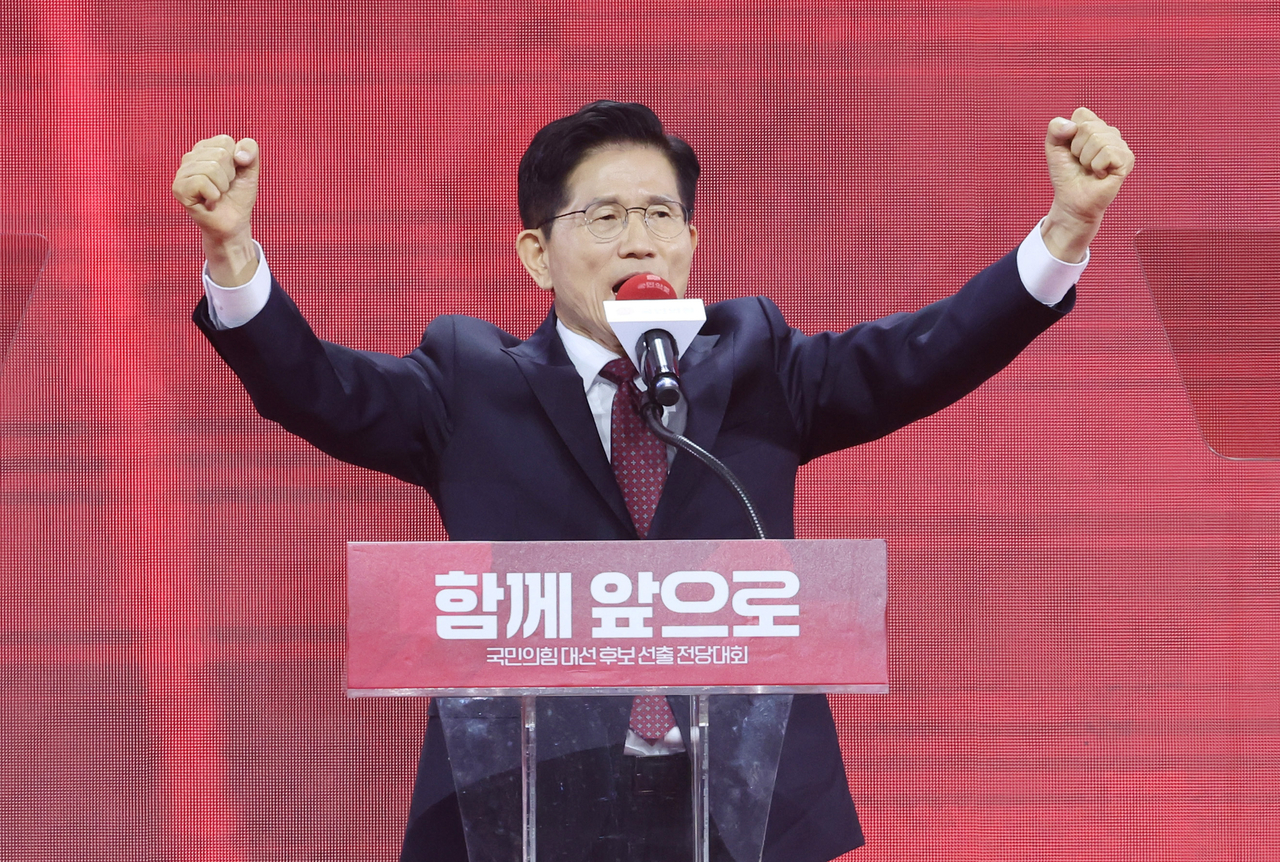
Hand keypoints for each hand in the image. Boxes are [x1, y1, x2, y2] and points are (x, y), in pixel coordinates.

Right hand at [172, 135, 260, 283]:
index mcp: (206, 148)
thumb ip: (250, 150)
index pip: (225, 141)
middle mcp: (190, 157)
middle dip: (229, 175)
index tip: (232, 175)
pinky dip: (213, 194)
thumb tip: (238, 155)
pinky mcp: (178, 188)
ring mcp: (182, 172)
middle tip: (224, 187)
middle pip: (220, 154)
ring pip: (211, 168)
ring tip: (217, 194)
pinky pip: (201, 182)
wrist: (233, 223)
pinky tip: (209, 200)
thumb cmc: (238, 196)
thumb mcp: (250, 170)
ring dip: (222, 186)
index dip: (237, 161)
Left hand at [1041, 108, 1134, 261]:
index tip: (1071, 150)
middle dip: (1076, 149)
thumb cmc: (1066, 174)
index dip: (1069, 134)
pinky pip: (1107, 153)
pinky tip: (1100, 174)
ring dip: (1086, 159)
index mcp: (1095, 126)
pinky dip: (1097, 166)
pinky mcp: (1127, 160)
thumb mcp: (1053, 148)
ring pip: (1098, 140)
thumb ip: (1055, 129)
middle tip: (1081, 163)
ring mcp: (1120, 145)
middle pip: (1088, 127)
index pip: (1081, 114)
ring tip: (1090, 168)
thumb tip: (1073, 126)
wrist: (1072, 200)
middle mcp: (1110, 132)